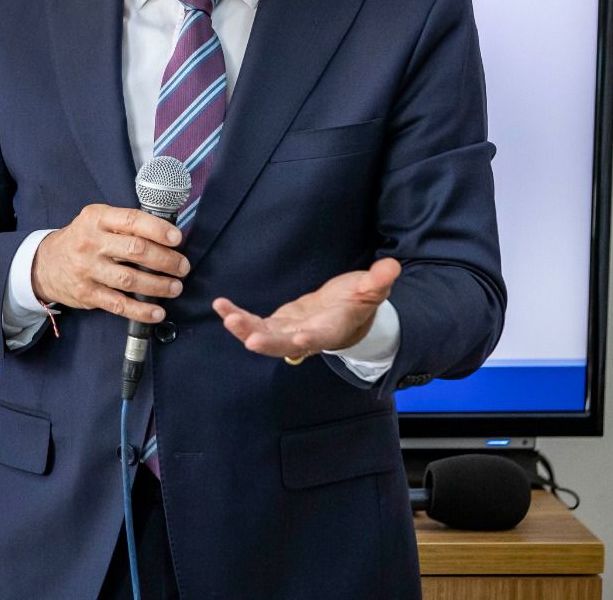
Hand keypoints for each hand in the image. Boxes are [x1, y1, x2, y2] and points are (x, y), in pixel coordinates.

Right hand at [31, 204, 189, 323]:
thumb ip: (125, 225)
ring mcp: (87, 269)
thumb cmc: (82, 239)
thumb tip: (166, 233)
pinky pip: (119, 304)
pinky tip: (157, 312)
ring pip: (130, 280)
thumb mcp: (97, 221)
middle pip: (136, 251)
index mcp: (96, 218)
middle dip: (166, 260)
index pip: (132, 220)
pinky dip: (141, 310)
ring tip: (175, 287)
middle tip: (182, 267)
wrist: (44, 263)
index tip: (177, 238)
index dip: (158, 229)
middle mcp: (91, 242)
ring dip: (159, 286)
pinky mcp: (87, 293)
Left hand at [212, 258, 401, 358]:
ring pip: (265, 336)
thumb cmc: (359, 301)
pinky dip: (237, 317)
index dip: (311, 339)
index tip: (299, 340)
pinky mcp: (276, 324)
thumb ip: (378, 280)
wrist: (345, 314)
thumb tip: (391, 267)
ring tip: (227, 317)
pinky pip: (253, 324)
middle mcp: (307, 337)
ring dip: (245, 329)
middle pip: (286, 344)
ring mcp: (289, 332)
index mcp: (332, 329)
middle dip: (268, 342)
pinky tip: (221, 306)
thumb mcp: (372, 289)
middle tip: (250, 340)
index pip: (322, 337)